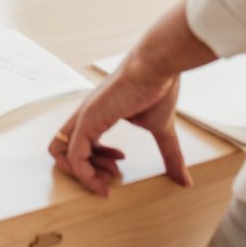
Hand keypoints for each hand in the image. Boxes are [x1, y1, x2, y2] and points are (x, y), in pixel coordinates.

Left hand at [48, 56, 187, 196]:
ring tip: (112, 176)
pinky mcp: (87, 120)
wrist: (158, 66)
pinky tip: (107, 177)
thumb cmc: (158, 87)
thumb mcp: (161, 129)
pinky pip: (74, 155)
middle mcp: (85, 115)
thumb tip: (184, 180)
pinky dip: (86, 175)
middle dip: (86, 171)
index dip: (94, 162)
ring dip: (85, 176)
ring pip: (61, 154)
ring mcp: (84, 116)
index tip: (119, 166)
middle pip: (62, 149)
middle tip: (112, 175)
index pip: (79, 143)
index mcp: (97, 114)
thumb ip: (169, 154)